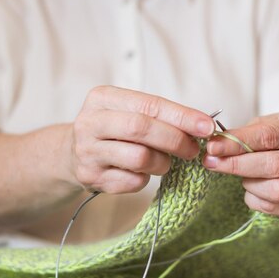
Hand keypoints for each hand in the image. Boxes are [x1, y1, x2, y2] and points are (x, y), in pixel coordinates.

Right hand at [67, 86, 214, 193]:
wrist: (71, 153)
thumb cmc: (114, 129)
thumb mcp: (129, 111)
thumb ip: (160, 115)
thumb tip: (203, 126)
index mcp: (102, 98)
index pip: (150, 105)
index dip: (182, 116)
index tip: (207, 126)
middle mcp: (90, 122)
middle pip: (142, 128)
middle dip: (175, 139)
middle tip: (193, 149)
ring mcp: (87, 151)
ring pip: (140, 157)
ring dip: (162, 162)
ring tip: (165, 162)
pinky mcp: (90, 177)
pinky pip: (132, 181)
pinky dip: (146, 179)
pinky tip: (143, 173)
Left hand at [202, 112, 278, 216]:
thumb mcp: (266, 125)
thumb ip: (244, 133)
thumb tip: (216, 145)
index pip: (270, 136)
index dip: (239, 142)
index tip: (213, 146)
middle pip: (275, 165)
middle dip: (238, 165)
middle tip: (212, 163)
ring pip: (277, 190)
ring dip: (250, 184)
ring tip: (240, 176)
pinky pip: (275, 207)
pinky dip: (255, 199)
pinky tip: (251, 188)